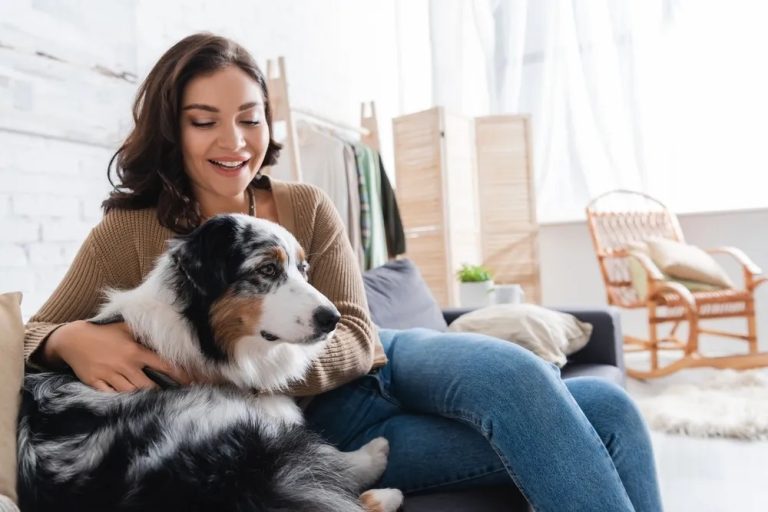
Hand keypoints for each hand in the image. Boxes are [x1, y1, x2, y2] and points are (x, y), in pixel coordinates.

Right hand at [42, 320, 191, 391]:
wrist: (72, 339)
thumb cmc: (103, 333)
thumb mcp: (125, 328)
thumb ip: (145, 332)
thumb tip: (165, 331)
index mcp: (135, 351)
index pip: (163, 365)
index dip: (179, 374)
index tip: (192, 381)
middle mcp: (124, 364)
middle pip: (148, 385)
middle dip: (162, 393)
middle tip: (175, 400)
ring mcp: (109, 375)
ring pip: (131, 393)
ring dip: (143, 399)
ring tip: (156, 405)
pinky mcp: (95, 383)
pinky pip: (110, 397)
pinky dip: (120, 401)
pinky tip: (130, 406)